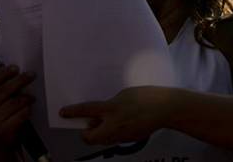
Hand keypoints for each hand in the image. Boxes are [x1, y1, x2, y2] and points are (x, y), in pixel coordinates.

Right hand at [0, 65, 35, 145]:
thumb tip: (16, 74)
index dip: (3, 73)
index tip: (15, 67)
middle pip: (4, 91)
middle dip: (20, 80)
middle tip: (31, 74)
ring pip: (14, 102)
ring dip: (26, 97)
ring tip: (30, 96)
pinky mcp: (4, 130)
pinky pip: (21, 114)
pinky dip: (27, 109)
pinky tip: (27, 108)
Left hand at [61, 86, 176, 145]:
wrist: (167, 107)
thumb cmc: (149, 96)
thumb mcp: (125, 94)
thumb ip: (110, 104)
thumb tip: (101, 113)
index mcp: (112, 109)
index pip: (86, 111)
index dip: (72, 112)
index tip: (64, 112)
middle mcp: (114, 124)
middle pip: (89, 138)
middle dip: (85, 134)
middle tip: (86, 128)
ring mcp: (122, 134)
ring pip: (103, 139)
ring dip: (101, 133)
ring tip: (109, 123)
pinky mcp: (130, 139)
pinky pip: (117, 138)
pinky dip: (115, 133)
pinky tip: (124, 123)